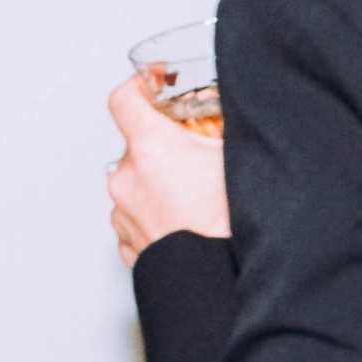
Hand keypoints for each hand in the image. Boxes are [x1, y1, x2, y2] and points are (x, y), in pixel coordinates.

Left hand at [105, 73, 230, 266]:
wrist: (219, 279)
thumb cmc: (229, 221)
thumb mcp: (239, 153)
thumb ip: (229, 121)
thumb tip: (240, 100)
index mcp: (150, 148)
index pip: (123, 98)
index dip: (139, 83)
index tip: (157, 81)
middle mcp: (126, 178)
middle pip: (137, 142)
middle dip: (166, 141)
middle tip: (200, 150)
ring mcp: (122, 213)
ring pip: (137, 180)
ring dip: (161, 179)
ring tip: (198, 193)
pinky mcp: (127, 242)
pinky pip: (138, 213)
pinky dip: (157, 210)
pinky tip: (187, 218)